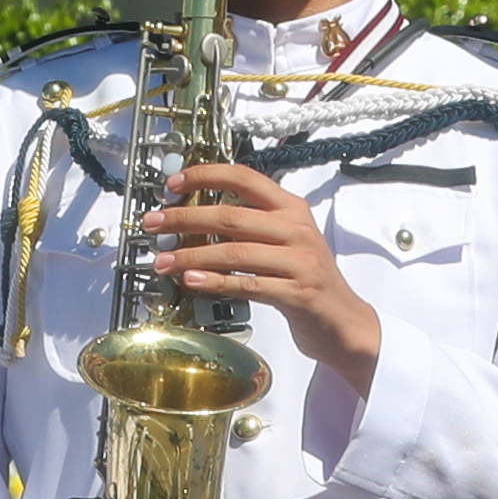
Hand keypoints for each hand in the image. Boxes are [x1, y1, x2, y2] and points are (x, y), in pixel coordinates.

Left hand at [142, 159, 382, 394]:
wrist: (344, 323)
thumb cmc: (306, 281)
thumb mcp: (285, 242)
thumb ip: (252, 226)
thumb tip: (196, 218)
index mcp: (292, 209)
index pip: (245, 178)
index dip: (206, 175)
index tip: (173, 184)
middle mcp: (297, 229)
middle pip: (231, 216)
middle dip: (185, 218)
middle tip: (153, 224)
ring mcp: (300, 261)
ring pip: (234, 252)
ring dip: (192, 255)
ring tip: (162, 261)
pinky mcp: (298, 293)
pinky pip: (248, 284)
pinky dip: (216, 282)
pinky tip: (191, 282)